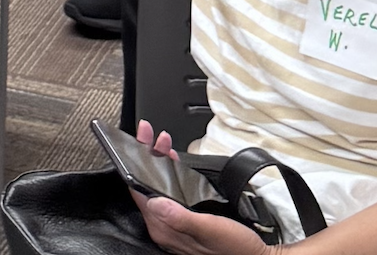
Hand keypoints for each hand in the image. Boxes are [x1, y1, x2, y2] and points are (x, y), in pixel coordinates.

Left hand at [125, 124, 271, 254]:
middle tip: (151, 134)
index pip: (140, 191)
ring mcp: (175, 225)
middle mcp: (166, 228)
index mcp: (165, 230)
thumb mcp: (210, 229)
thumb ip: (180, 217)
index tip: (143, 140)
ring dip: (159, 164)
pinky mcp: (186, 221)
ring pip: (159, 189)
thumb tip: (154, 202)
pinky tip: (174, 164)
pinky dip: (171, 175)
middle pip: (147, 187)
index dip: (139, 163)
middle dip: (148, 158)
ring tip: (163, 144)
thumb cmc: (236, 248)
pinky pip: (171, 195)